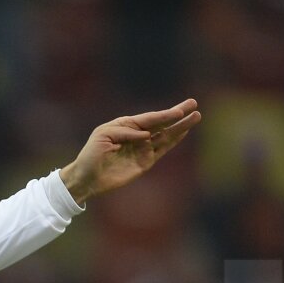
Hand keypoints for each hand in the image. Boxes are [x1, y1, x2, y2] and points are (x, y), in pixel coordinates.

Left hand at [58, 99, 200, 203]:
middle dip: (178, 114)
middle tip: (194, 104)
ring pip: (166, 135)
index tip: (180, 110)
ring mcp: (143, 149)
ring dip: (181, 127)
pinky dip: (173, 141)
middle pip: (162, 123)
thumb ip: (125, 133)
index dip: (165, 114)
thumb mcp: (103, 136)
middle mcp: (138, 135)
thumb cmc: (91, 154)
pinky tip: (184, 132)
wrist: (87, 178)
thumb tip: (146, 135)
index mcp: (126, 125)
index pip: (150, 118)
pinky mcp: (145, 162)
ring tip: (196, 117)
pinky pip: (162, 149)